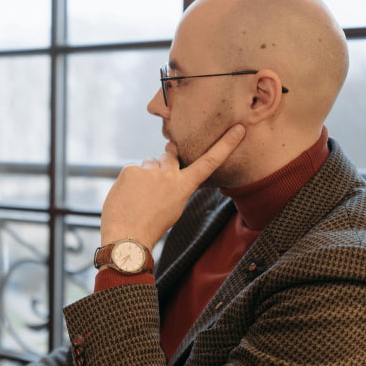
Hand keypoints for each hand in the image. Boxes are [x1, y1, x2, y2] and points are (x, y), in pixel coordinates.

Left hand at [100, 125, 245, 246]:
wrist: (128, 236)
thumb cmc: (152, 226)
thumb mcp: (175, 207)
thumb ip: (177, 185)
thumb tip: (170, 166)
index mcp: (184, 187)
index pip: (209, 162)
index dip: (225, 145)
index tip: (238, 129)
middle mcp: (169, 175)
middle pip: (169, 156)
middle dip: (164, 163)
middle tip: (154, 183)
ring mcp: (149, 171)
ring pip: (149, 163)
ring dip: (145, 174)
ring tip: (139, 196)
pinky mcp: (130, 170)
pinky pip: (132, 169)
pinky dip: (129, 181)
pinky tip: (127, 196)